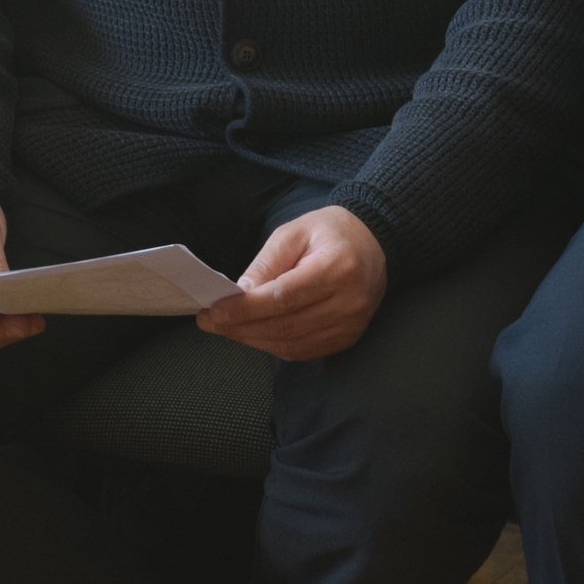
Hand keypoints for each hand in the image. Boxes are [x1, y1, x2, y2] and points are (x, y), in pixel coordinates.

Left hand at [198, 205, 388, 361]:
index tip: (213, 312)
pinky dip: (274, 346)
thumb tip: (238, 296)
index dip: (245, 310)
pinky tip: (254, 334)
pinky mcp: (348, 338)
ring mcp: (351, 325)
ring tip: (227, 328)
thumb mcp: (293, 233)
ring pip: (292, 345)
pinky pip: (304, 351)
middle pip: (285, 325)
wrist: (374, 242)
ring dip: (254, 340)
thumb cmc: (330, 232)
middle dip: (241, 327)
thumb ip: (266, 264)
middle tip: (210, 322)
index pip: (283, 298)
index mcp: (336, 268)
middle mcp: (348, 302)